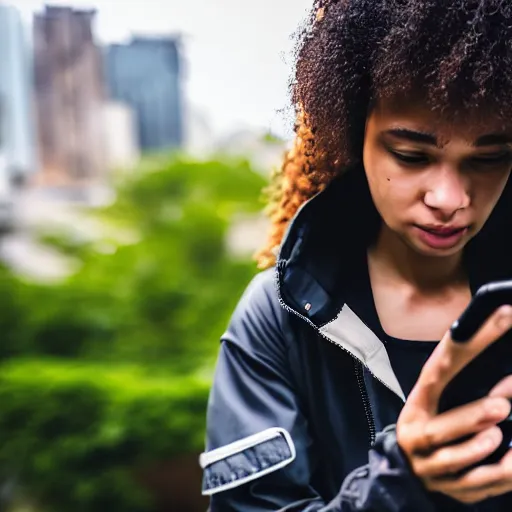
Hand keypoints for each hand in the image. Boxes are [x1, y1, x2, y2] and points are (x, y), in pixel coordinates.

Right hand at [397, 305, 511, 503]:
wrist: (407, 470)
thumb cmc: (428, 425)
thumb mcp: (431, 402)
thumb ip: (455, 385)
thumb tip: (502, 372)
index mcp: (416, 405)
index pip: (435, 372)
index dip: (460, 348)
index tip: (498, 322)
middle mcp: (417, 435)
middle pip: (439, 428)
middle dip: (469, 417)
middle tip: (503, 405)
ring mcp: (431, 466)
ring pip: (455, 461)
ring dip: (480, 448)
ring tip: (502, 436)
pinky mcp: (449, 490)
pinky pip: (475, 487)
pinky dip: (498, 477)